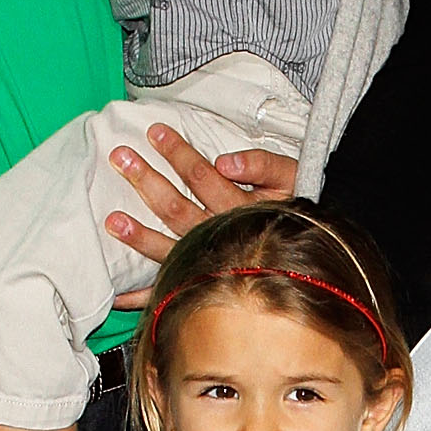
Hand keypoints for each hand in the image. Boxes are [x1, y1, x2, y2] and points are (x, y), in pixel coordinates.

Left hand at [102, 128, 299, 301]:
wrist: (318, 257)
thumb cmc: (299, 212)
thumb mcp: (292, 178)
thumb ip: (262, 165)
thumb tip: (226, 160)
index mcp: (241, 209)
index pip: (203, 176)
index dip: (178, 153)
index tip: (155, 133)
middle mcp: (221, 237)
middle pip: (176, 208)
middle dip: (146, 181)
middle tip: (120, 157)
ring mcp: (210, 265)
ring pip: (168, 250)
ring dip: (138, 236)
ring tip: (111, 221)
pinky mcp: (203, 286)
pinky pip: (171, 294)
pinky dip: (142, 297)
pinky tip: (118, 295)